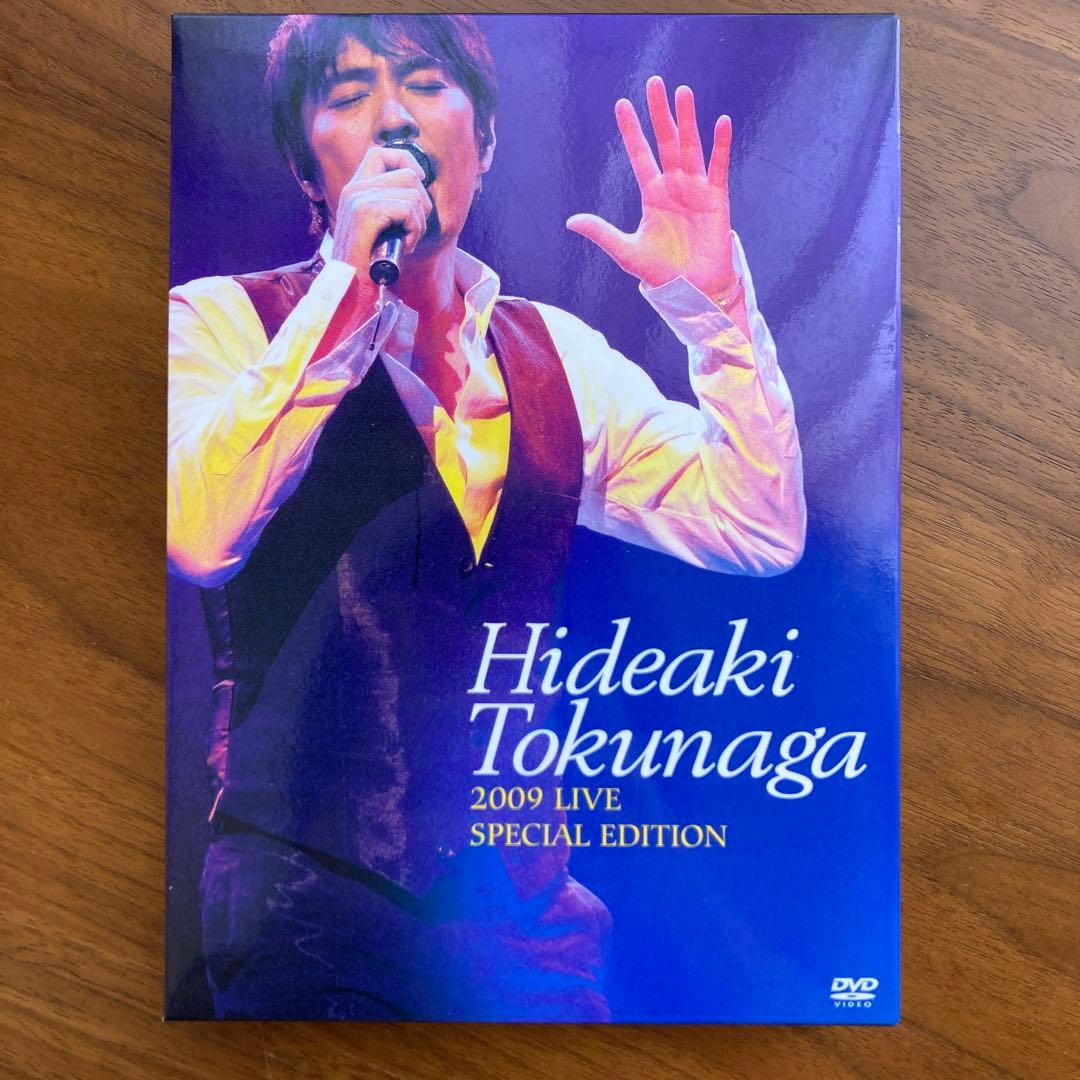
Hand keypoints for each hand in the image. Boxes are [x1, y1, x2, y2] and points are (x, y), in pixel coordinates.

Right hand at [330, 145, 433, 300]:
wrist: (349, 293)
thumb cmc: (368, 266)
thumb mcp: (379, 229)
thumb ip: (390, 206)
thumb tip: (419, 185)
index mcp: (354, 190)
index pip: (382, 153)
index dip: (407, 162)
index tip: (417, 187)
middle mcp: (353, 189)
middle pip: (408, 174)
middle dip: (422, 204)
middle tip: (413, 229)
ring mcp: (357, 200)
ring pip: (412, 193)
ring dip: (419, 222)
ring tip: (406, 242)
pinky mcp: (364, 215)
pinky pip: (407, 210)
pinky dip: (414, 231)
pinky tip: (404, 247)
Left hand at [567, 76, 736, 300]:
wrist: (693, 291)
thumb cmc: (662, 273)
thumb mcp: (627, 252)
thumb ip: (602, 233)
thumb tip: (571, 221)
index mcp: (652, 195)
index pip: (640, 155)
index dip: (631, 131)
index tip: (621, 105)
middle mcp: (674, 186)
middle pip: (666, 141)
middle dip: (659, 113)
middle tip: (654, 82)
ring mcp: (696, 189)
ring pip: (690, 146)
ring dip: (688, 120)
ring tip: (683, 91)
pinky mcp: (717, 199)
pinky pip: (719, 167)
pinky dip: (721, 146)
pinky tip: (722, 122)